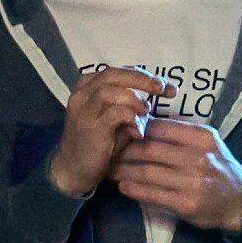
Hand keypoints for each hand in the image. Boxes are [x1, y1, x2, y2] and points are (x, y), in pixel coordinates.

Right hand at [50, 66, 171, 196]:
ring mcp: (83, 111)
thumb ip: (133, 101)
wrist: (75, 170)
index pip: (117, 72)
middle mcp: (82, 95)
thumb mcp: (118, 116)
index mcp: (87, 87)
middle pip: (112, 74)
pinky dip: (132, 119)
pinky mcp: (89, 128)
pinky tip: (138, 132)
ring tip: (146, 112)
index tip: (167, 85)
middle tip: (163, 89)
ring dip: (135, 100)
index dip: (143, 75)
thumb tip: (165, 89)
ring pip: (110, 91)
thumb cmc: (101, 140)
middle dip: (141, 79)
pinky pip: (114, 114)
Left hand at [115, 118, 241, 232]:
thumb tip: (147, 125)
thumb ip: (183, 135)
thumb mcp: (210, 144)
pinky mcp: (185, 203)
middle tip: (109, 152)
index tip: (122, 132)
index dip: (137, 128)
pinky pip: (152, 194)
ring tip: (110, 170)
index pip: (161, 127)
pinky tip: (123, 186)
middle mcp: (197, 157)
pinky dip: (133, 189)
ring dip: (123, 171)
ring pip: (147, 171)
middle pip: (150, 149)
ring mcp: (191, 181)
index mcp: (202, 137)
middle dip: (125, 150)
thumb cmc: (221, 169)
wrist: (241, 202)